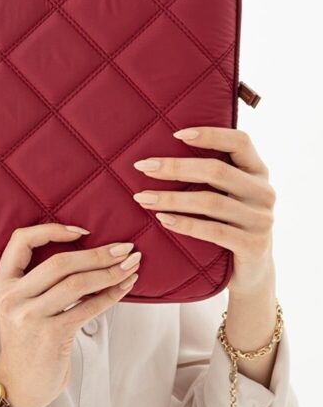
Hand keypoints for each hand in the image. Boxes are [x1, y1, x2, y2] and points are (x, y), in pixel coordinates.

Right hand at [0, 223, 141, 406]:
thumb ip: (38, 279)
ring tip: (132, 265)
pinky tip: (126, 286)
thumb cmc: (27, 339)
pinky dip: (111, 295)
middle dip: (98, 253)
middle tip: (125, 247)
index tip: (83, 231)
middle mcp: (12, 297)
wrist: (18, 384)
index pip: (22, 240)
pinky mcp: (52, 335)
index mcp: (2, 283)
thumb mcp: (19, 304)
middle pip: (60, 262)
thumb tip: (88, 250)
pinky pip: (89, 307)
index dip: (53, 230)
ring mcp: (30, 316)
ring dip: (110, 272)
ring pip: (77, 283)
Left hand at [131, 126, 275, 293]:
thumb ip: (211, 174)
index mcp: (258, 171)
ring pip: (210, 202)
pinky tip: (162, 220)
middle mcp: (264, 192)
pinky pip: (213, 231)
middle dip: (175, 168)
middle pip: (217, 171)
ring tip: (143, 197)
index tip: (176, 135)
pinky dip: (185, 224)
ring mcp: (261, 220)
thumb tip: (160, 153)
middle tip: (143, 167)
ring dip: (171, 198)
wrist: (252, 271)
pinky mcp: (253, 245)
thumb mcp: (228, 195)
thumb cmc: (229, 224)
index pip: (240, 141)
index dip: (210, 134)